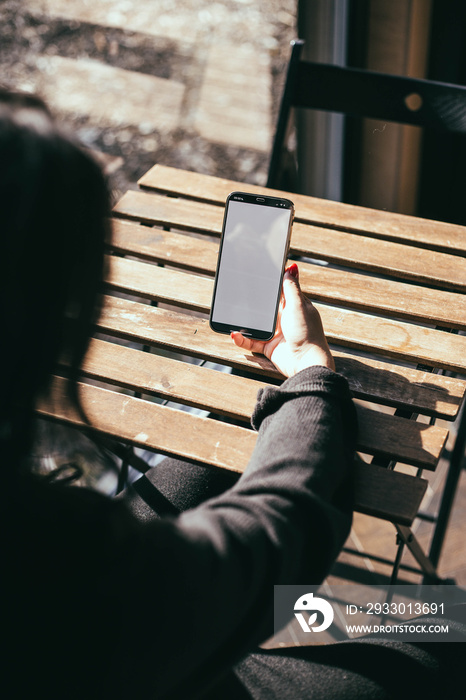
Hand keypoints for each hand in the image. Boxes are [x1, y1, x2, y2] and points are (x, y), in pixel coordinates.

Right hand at [231, 263, 334, 377]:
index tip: (256, 275)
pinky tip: (234, 334)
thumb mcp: (298, 305)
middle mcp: (285, 319)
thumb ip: (292, 287)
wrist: (305, 362)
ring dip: (244, 321)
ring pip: (256, 324)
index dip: (270, 284)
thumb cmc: (307, 332)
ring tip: (231, 315)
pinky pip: (251, 341)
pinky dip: (242, 339)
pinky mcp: (268, 347)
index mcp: (295, 306)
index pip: (281, 291)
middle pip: (265, 307)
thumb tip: (291, 268)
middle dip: (253, 302)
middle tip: (237, 294)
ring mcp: (276, 333)